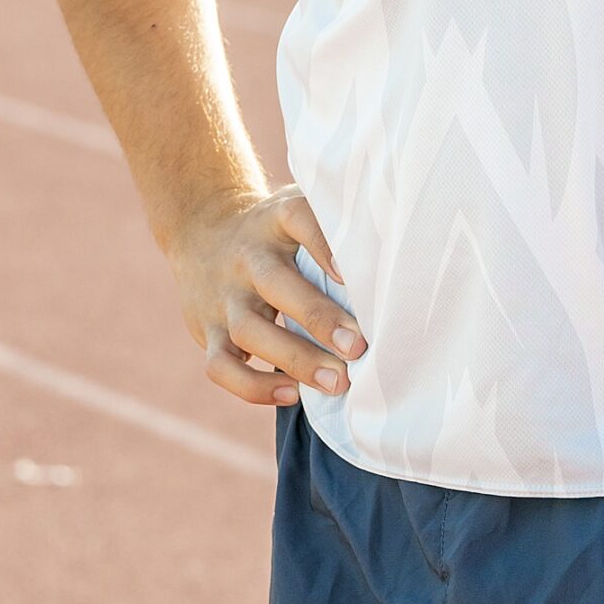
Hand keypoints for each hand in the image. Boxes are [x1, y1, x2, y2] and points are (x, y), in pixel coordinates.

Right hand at [165, 183, 366, 406]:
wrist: (202, 231)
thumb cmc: (275, 231)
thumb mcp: (297, 209)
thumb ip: (336, 226)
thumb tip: (400, 255)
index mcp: (275, 219)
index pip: (297, 218)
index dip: (323, 243)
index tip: (351, 273)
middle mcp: (247, 256)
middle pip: (276, 283)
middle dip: (319, 318)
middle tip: (359, 347)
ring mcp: (224, 296)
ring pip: (250, 330)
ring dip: (295, 359)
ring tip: (338, 382)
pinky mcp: (208, 332)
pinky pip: (221, 366)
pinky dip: (253, 387)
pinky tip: (292, 395)